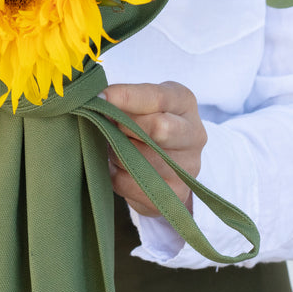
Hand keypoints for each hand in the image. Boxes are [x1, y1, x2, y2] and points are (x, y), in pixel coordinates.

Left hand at [101, 81, 206, 219]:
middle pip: (159, 128)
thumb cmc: (144, 123)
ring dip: (116, 152)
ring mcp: (186, 168)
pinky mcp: (173, 194)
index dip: (126, 97)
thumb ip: (124, 102)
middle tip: (109, 125)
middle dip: (125, 127)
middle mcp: (194, 135)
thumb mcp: (139, 104)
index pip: (157, 98)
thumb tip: (98, 102)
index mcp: (184, 103)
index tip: (99, 97)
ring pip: (136, 158)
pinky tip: (120, 167)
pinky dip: (114, 173)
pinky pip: (127, 182)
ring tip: (117, 147)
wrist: (163, 165)